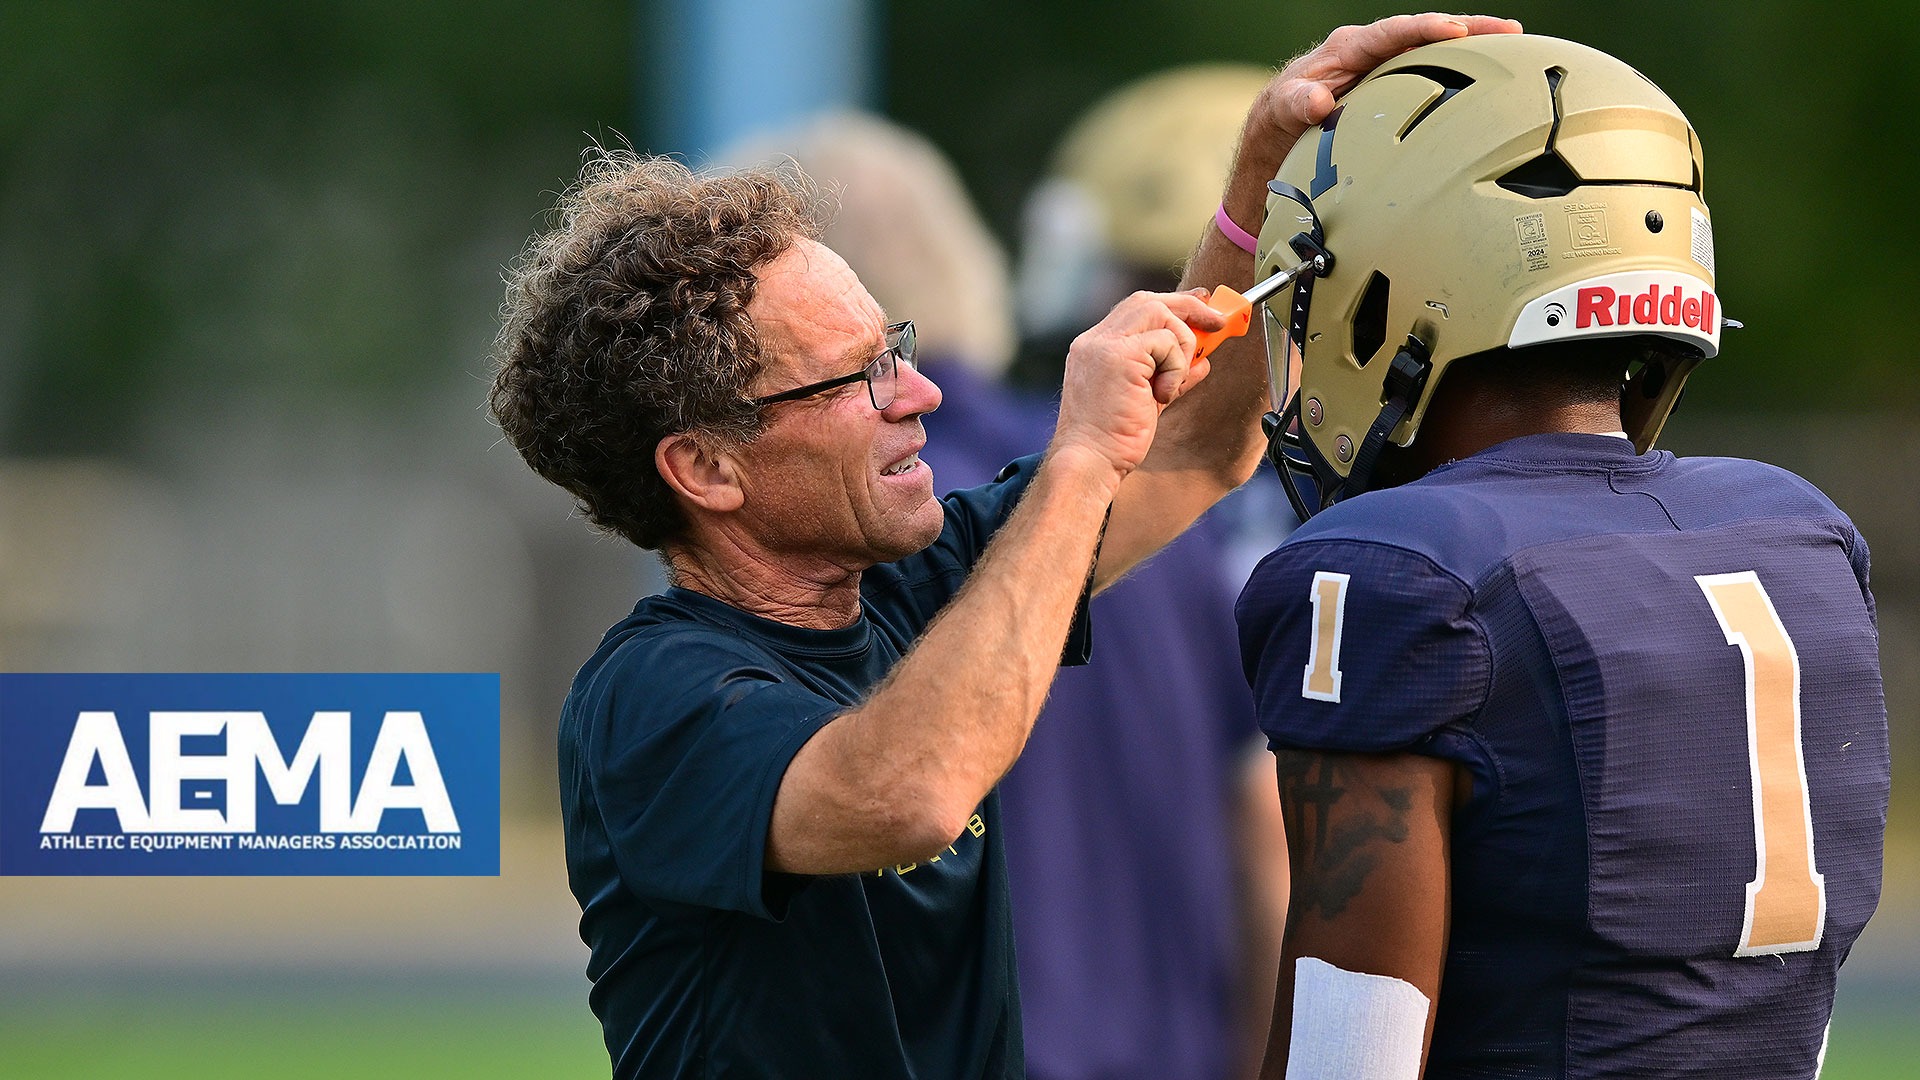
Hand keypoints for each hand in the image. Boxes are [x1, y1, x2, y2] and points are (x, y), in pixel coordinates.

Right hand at [1051, 290, 1229, 480]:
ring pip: (1160, 313)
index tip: (1200, 306)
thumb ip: (1170, 376)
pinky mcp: (1119, 357)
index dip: (1172, 305)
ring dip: (1182, 344)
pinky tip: (1164, 394)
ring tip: (1174, 381)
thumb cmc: (1112, 440)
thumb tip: (1202, 362)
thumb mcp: (1146, 400)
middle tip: (1217, 323)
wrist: (1089, 462)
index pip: (1136, 309)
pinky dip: (1176, 366)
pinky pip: (1166, 341)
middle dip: (1189, 307)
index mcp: (1094, 348)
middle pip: (1148, 300)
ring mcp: (1104, 345)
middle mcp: (1095, 341)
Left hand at [1223, 13, 1523, 222]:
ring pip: (1436, 54)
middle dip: (1469, 30)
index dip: (1425, 29)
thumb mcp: (1282, 112)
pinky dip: (1461, 77)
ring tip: (1517, 51)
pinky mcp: (1396, 90)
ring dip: (1474, 51)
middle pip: (1426, 34)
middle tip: (1511, 32)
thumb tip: (1317, 102)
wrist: (1280, 139)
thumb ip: (1296, 104)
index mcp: (1347, 50)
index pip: (1392, 32)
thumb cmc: (1281, 120)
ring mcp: (1387, 71)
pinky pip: (1433, 76)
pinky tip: (1492, 86)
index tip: (1455, 31)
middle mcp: (1371, 53)